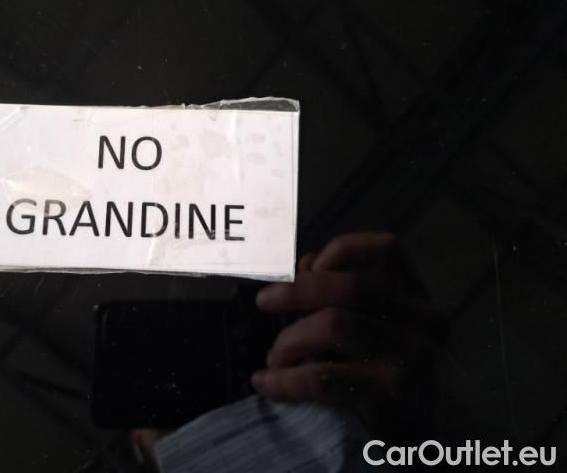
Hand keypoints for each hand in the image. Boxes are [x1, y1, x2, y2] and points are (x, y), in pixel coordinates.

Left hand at [251, 232, 446, 435]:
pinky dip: (284, 379)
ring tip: (274, 358)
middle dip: (297, 291)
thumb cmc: (392, 378)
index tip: (308, 266)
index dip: (342, 251)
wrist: (429, 443)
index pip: (388, 250)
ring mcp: (411, 362)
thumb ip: (343, 295)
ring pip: (333, 325)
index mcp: (420, 301)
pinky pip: (322, 378)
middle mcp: (425, 325)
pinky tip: (266, 383)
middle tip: (263, 302)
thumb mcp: (377, 329)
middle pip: (352, 286)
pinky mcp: (390, 400)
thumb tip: (305, 264)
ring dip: (290, 339)